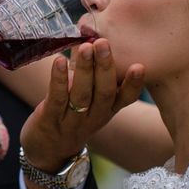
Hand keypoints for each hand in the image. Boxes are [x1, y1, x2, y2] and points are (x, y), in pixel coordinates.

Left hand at [20, 38, 144, 172]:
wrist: (48, 152)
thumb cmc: (71, 116)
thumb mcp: (89, 99)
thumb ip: (92, 73)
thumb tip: (92, 36)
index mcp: (107, 110)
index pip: (126, 98)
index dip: (134, 84)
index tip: (140, 65)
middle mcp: (94, 117)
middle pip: (104, 93)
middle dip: (105, 67)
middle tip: (104, 43)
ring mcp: (72, 121)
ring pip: (82, 95)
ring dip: (85, 70)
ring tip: (85, 47)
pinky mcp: (50, 121)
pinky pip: (56, 99)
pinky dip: (58, 80)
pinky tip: (59, 61)